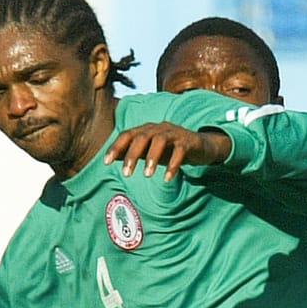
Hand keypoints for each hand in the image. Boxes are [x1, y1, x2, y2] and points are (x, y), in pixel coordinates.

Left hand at [104, 123, 230, 180]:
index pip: (127, 135)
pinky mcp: (188, 142)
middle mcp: (158, 128)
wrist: (200, 146)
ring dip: (152, 158)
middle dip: (132, 155)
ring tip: (147, 175)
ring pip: (159, 141)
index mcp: (146, 130)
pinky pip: (179, 151)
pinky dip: (173, 165)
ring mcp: (174, 133)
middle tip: (126, 174)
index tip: (106, 162)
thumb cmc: (170, 149)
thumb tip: (110, 158)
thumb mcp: (150, 151)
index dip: (116, 147)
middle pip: (141, 137)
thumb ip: (133, 153)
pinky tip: (167, 178)